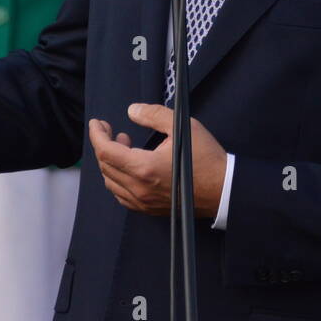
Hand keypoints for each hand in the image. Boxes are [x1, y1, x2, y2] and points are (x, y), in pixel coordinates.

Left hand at [88, 103, 226, 217]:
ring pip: (111, 183)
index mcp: (143, 167)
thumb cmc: (205, 158)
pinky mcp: (149, 209)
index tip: (98, 123)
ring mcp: (143, 202)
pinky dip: (118, 180)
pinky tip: (129, 168)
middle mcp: (139, 188)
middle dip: (103, 145)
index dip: (97, 134)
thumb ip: (154, 115)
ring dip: (110, 163)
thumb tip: (132, 110)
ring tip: (124, 146)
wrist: (223, 189)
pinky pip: (122, 196)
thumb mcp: (182, 126)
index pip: (106, 151)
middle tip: (112, 130)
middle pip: (105, 166)